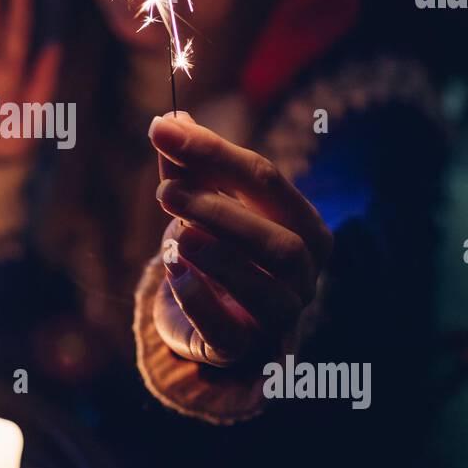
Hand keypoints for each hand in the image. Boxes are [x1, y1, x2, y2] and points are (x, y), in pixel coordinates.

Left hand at [148, 112, 332, 368]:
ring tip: (176, 234)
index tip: (163, 130)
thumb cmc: (215, 250)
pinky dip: (200, 298)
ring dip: (217, 254)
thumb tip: (171, 119)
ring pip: (265, 285)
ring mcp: (280, 315)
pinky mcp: (244, 348)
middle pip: (278, 240)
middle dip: (220, 210)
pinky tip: (175, 273)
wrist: (205, 320)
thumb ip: (188, 168)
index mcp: (303, 226)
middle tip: (165, 193)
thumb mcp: (200, 204)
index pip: (266, 180)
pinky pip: (229, 329)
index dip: (213, 152)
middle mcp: (304, 273)